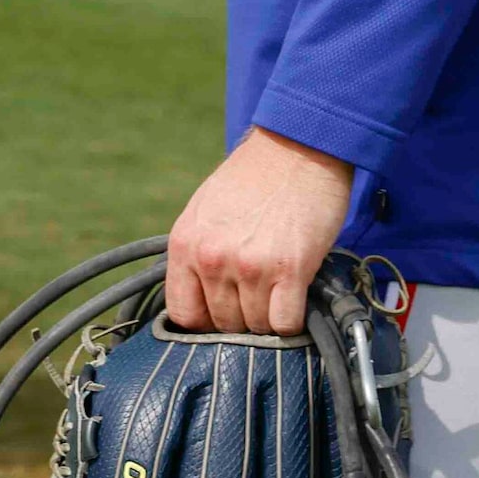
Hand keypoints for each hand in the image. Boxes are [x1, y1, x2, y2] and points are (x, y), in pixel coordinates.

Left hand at [165, 128, 354, 335]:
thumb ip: (198, 255)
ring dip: (268, 319)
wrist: (295, 149)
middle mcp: (212, 258)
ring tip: (278, 292)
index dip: (205, 322)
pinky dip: (291, 322)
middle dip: (241, 319)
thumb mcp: (204, 212)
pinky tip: (295, 299)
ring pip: (256, 328)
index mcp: (185, 244)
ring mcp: (250, 266)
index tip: (222, 315)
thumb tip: (202, 302)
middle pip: (223, 324)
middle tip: (258, 297)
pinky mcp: (291, 269)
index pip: (183, 314)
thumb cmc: (252, 179)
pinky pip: (285, 323)